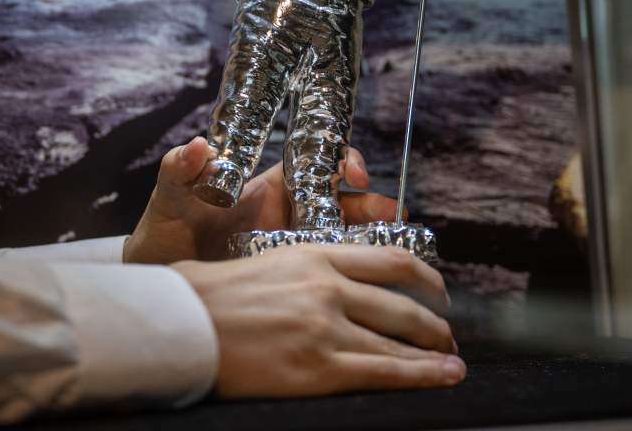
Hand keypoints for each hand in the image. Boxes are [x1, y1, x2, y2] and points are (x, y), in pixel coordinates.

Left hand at [125, 138, 403, 263]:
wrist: (159, 289)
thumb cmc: (163, 235)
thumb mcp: (169, 201)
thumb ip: (180, 170)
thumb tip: (200, 145)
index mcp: (264, 187)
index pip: (314, 162)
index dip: (342, 160)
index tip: (356, 173)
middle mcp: (285, 214)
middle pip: (342, 201)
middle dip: (373, 205)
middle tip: (394, 215)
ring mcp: (292, 249)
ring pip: (344, 238)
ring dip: (374, 241)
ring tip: (399, 251)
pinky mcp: (291, 281)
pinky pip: (331, 273)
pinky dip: (356, 276)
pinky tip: (377, 288)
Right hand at [173, 245, 463, 397]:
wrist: (180, 325)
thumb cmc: (207, 295)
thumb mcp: (262, 259)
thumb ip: (302, 268)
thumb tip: (325, 284)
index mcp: (315, 254)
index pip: (390, 259)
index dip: (425, 277)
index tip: (436, 290)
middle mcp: (329, 286)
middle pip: (404, 302)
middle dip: (435, 322)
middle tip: (446, 333)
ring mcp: (326, 328)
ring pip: (402, 339)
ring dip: (436, 351)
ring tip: (452, 361)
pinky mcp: (320, 368)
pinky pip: (386, 372)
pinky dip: (425, 376)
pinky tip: (445, 376)